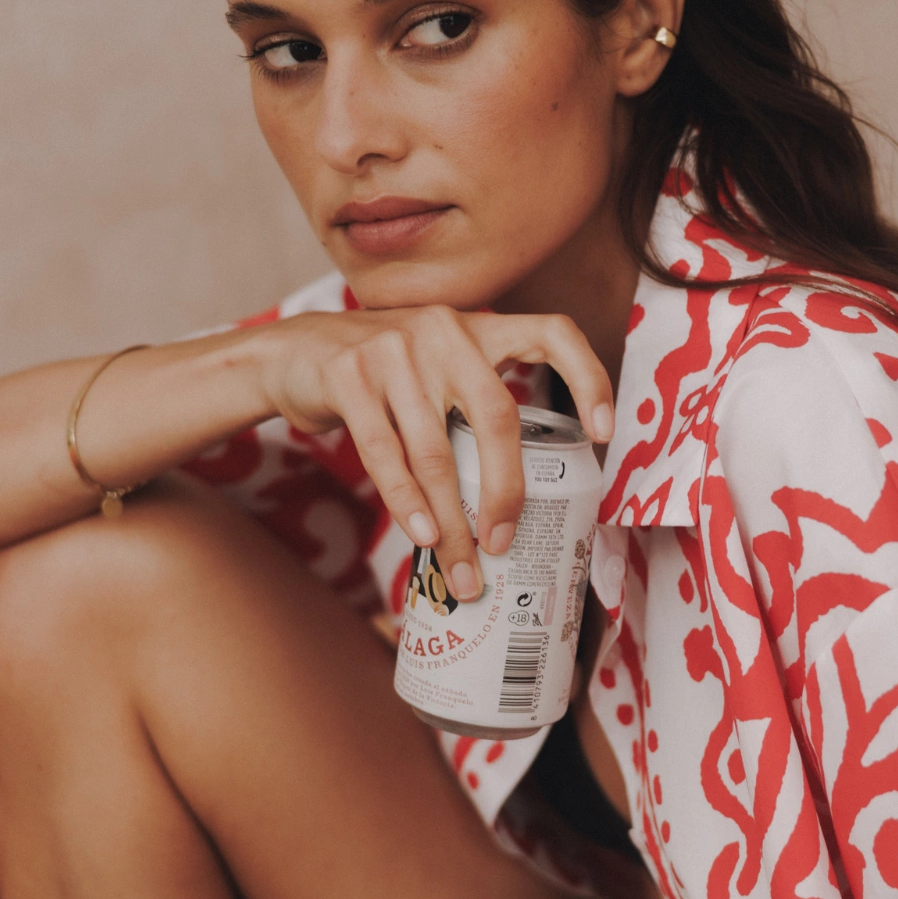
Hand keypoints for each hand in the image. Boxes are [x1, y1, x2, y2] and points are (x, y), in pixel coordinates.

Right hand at [253, 306, 614, 599]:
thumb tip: (518, 504)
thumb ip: (475, 407)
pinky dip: (406, 502)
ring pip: (437, 451)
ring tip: (461, 569)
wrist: (293, 355)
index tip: (603, 435)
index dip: (588, 379)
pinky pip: (386, 452)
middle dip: (505, 493)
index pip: (552, 333)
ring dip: (451, 522)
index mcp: (478, 329)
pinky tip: (421, 536)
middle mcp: (443, 330)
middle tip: (504, 545)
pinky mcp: (348, 374)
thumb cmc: (383, 381)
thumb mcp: (436, 373)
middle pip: (497, 419)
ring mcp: (393, 348)